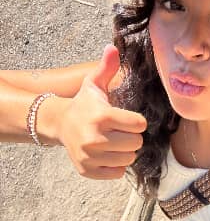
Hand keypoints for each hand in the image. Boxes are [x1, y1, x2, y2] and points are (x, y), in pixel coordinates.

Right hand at [57, 44, 146, 179]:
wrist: (60, 124)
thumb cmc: (84, 103)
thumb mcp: (94, 83)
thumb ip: (106, 67)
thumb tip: (112, 47)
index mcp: (102, 116)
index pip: (139, 124)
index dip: (137, 121)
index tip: (129, 118)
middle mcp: (94, 139)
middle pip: (136, 143)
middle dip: (133, 136)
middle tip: (122, 130)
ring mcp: (90, 157)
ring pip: (129, 159)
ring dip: (126, 150)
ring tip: (116, 140)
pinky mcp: (88, 170)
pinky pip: (118, 173)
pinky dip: (117, 164)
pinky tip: (109, 152)